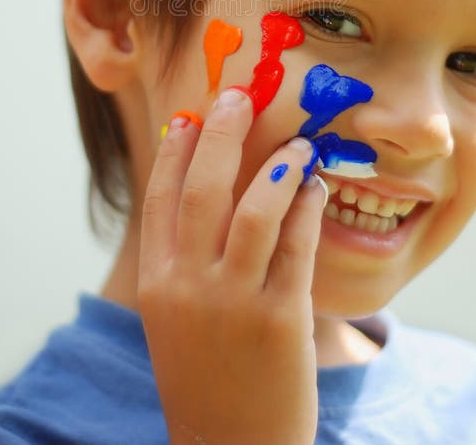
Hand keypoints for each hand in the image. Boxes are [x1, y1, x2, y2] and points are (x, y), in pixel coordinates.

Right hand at [137, 88, 326, 444]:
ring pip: (255, 210)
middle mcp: (188, 286)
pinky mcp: (281, 319)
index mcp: (158, 283)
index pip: (160, 197)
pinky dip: (308, 206)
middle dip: (222, 134)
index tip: (192, 114)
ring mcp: (234, 303)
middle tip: (239, 98)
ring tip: (297, 144)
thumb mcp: (176, 319)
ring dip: (278, 166)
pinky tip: (317, 187)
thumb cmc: (206, 377)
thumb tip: (207, 190)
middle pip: (203, 188)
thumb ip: (185, 260)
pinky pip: (298, 244)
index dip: (177, 149)